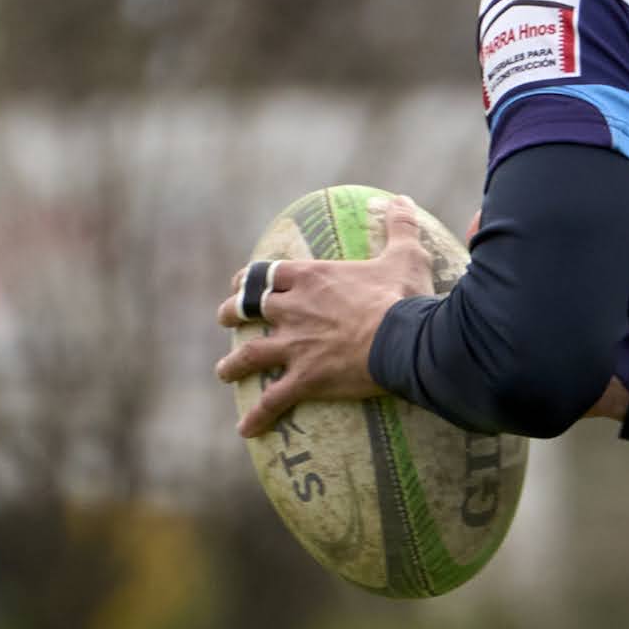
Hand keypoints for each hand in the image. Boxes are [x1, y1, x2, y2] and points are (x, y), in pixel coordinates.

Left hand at [213, 209, 434, 435]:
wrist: (404, 339)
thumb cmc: (403, 296)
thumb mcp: (405, 254)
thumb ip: (399, 224)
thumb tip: (400, 198)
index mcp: (311, 277)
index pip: (267, 273)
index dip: (251, 278)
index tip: (240, 282)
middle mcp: (293, 308)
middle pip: (247, 308)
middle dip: (231, 314)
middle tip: (224, 320)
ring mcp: (295, 345)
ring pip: (250, 354)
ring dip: (233, 364)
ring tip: (223, 372)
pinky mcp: (305, 378)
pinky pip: (274, 400)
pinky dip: (258, 415)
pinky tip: (246, 430)